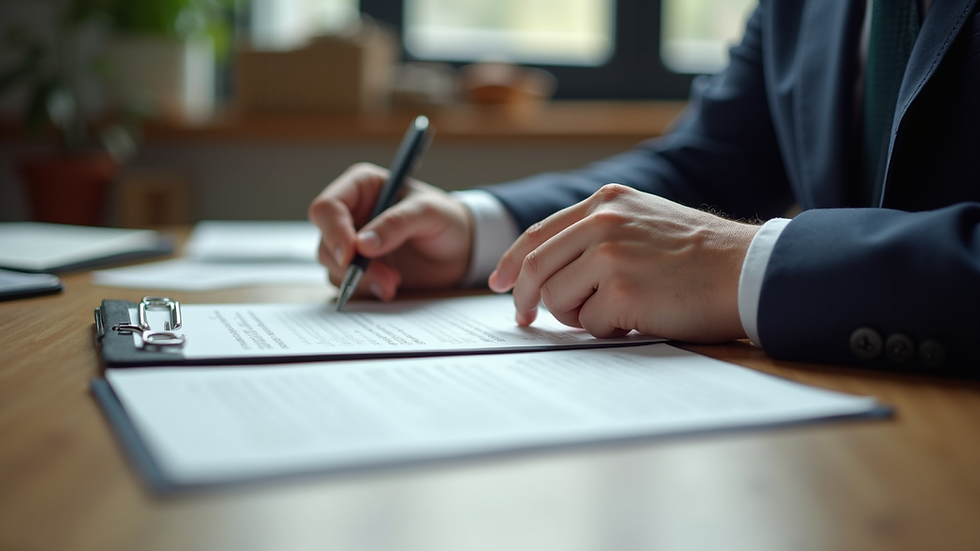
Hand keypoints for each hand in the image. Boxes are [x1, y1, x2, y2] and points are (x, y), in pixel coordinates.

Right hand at [308, 163, 472, 299]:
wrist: (460, 251)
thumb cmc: (446, 220)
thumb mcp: (429, 213)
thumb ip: (397, 223)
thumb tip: (363, 244)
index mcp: (361, 187)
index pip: (327, 207)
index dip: (334, 232)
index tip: (350, 255)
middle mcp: (350, 214)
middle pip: (326, 242)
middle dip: (352, 265)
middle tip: (387, 279)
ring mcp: (351, 243)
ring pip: (333, 267)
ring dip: (361, 280)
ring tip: (394, 282)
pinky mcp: (358, 268)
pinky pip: (345, 284)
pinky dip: (365, 290)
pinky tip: (390, 287)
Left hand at [488, 184, 758, 341]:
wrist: (747, 270)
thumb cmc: (701, 255)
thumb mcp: (645, 220)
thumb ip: (599, 233)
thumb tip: (550, 272)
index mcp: (606, 201)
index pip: (540, 232)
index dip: (513, 261)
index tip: (500, 282)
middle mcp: (602, 221)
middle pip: (536, 266)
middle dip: (524, 298)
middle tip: (524, 319)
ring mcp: (609, 255)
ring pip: (557, 298)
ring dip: (577, 315)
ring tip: (617, 312)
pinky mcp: (620, 290)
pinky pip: (588, 323)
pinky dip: (607, 329)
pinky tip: (639, 317)